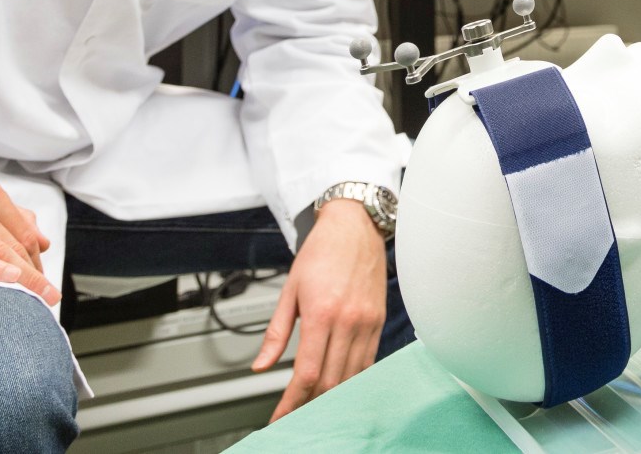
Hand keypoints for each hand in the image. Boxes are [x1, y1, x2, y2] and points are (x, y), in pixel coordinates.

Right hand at [0, 158, 58, 304]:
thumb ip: (3, 215)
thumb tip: (41, 239)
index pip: (22, 232)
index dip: (38, 261)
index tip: (45, 284)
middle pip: (11, 244)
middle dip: (35, 275)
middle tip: (50, 299)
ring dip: (20, 278)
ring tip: (38, 302)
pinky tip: (6, 281)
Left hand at [253, 199, 386, 421]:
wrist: (355, 226)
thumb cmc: (322, 252)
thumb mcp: (290, 290)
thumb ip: (276, 332)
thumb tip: (261, 365)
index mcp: (322, 313)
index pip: (306, 373)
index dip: (292, 401)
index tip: (281, 415)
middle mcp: (348, 321)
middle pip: (331, 381)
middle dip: (311, 404)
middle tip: (295, 414)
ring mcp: (367, 322)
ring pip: (352, 376)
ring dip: (333, 396)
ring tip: (315, 404)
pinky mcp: (379, 320)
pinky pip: (368, 361)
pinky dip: (353, 378)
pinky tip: (340, 384)